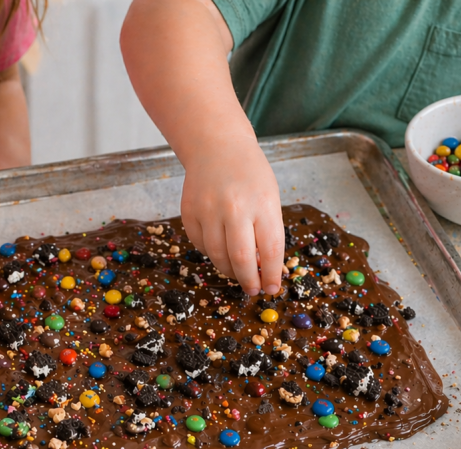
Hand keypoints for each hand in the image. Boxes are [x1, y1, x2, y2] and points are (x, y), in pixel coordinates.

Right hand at [180, 138, 284, 294]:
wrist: (216, 146)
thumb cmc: (250, 174)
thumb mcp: (269, 198)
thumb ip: (268, 232)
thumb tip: (263, 270)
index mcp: (262, 203)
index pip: (270, 250)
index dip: (271, 275)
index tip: (271, 289)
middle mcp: (234, 208)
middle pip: (241, 259)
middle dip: (249, 281)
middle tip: (253, 290)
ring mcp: (207, 210)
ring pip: (217, 256)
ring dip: (229, 270)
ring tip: (237, 272)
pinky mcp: (188, 213)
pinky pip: (200, 245)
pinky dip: (212, 253)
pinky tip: (220, 248)